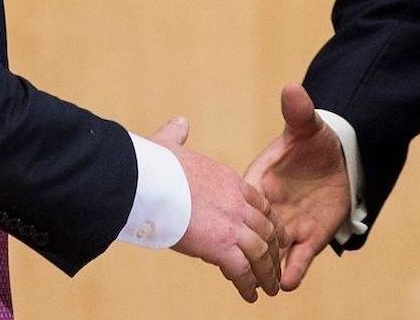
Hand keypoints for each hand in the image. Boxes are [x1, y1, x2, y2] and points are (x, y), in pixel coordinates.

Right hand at [150, 116, 281, 301]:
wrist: (145, 178)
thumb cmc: (151, 163)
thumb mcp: (171, 143)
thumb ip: (178, 135)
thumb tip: (179, 124)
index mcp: (228, 179)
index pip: (259, 203)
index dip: (266, 221)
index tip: (268, 235)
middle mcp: (236, 201)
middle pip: (266, 228)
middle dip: (273, 250)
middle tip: (274, 267)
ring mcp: (231, 223)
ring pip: (260, 252)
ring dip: (266, 273)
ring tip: (268, 289)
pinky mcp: (220, 245)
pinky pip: (242, 270)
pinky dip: (248, 285)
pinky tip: (249, 295)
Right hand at [244, 83, 351, 290]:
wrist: (340, 163)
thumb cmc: (314, 143)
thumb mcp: (306, 127)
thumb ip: (298, 112)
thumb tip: (292, 88)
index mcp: (259, 182)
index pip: (244, 200)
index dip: (233, 212)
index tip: (222, 225)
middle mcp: (270, 209)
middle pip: (252, 232)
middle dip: (245, 250)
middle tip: (236, 269)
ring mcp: (288, 227)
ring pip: (271, 252)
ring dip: (265, 269)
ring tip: (261, 285)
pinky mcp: (309, 239)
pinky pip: (299, 259)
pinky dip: (294, 271)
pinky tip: (288, 284)